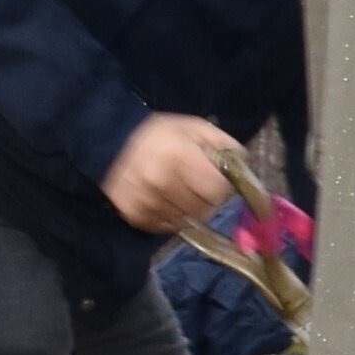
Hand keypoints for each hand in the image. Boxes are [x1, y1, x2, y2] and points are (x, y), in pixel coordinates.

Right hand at [103, 113, 247, 233]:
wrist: (111, 143)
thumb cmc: (160, 135)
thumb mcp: (195, 128)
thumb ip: (224, 145)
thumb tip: (244, 166)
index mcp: (179, 157)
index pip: (217, 191)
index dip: (222, 188)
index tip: (217, 181)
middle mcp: (160, 181)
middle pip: (204, 208)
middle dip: (207, 199)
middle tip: (198, 185)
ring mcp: (145, 201)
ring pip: (186, 219)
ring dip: (190, 209)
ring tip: (180, 190)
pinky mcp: (135, 215)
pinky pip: (167, 226)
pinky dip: (172, 216)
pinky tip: (166, 199)